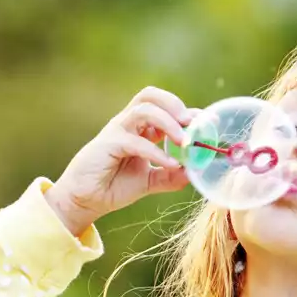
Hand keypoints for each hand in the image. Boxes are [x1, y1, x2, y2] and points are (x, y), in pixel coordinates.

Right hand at [44, 86, 195, 235]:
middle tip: (192, 123)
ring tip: (184, 141)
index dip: (188, 112)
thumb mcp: (150, 181)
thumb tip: (193, 172)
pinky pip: (135, 141)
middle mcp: (129, 124)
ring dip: (168, 122)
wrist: (86, 200)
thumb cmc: (114, 186)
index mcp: (140, 129)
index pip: (166, 109)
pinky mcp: (108, 143)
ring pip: (144, 109)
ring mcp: (117, 130)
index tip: (210, 123)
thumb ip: (170, 176)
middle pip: (151, 96)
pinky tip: (170, 164)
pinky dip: (156, 151)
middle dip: (175, 104)